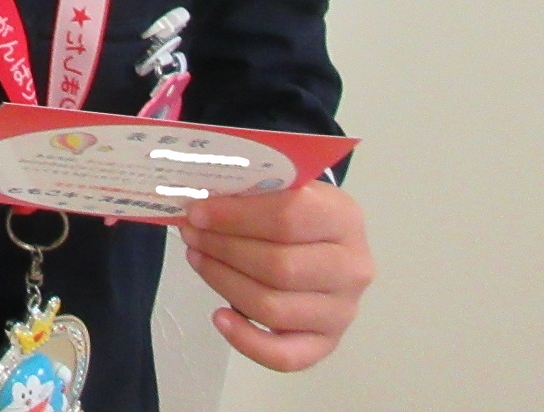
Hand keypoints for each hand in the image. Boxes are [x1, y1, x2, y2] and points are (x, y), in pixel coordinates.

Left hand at [180, 181, 373, 371]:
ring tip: (197, 258)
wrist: (328, 242)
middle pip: (279, 265)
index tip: (196, 212)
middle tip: (191, 234)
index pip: (289, 216)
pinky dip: (247, 340)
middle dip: (223, 248)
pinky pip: (286, 356)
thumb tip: (200, 200)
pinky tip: (219, 316)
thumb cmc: (298, 211)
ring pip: (273, 306)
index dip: (236, 216)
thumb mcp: (285, 188)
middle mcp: (352, 268)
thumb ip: (253, 190)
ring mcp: (341, 311)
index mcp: (344, 218)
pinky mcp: (326, 343)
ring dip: (223, 282)